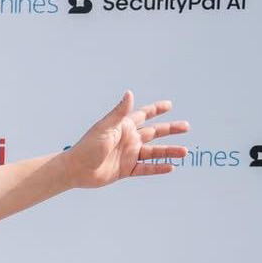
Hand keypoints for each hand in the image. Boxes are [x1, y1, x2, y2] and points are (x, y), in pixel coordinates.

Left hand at [63, 91, 190, 188]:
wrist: (76, 170)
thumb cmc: (88, 146)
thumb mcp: (106, 128)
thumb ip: (120, 112)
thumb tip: (130, 92)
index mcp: (123, 127)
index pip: (143, 115)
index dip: (156, 109)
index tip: (169, 105)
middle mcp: (128, 139)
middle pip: (153, 132)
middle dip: (170, 129)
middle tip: (186, 126)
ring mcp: (128, 155)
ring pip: (153, 152)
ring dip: (169, 151)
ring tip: (184, 151)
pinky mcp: (126, 169)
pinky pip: (146, 168)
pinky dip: (158, 168)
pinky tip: (170, 167)